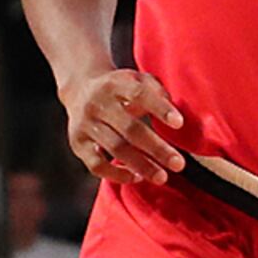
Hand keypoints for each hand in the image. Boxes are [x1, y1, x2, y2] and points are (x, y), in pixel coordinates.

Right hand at [63, 66, 188, 182]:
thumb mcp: (138, 80)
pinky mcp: (78, 143)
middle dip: (156, 148)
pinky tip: (136, 177)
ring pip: (115, 148)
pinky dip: (116, 174)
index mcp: (116, 85)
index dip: (160, 109)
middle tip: (178, 164)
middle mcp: (98, 104)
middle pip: (130, 129)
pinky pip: (96, 164)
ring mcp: (86, 124)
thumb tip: (176, 117)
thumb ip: (158, 92)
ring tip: (162, 177)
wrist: (80, 89)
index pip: (139, 95)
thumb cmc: (121, 89)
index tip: (179, 123)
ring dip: (141, 165)